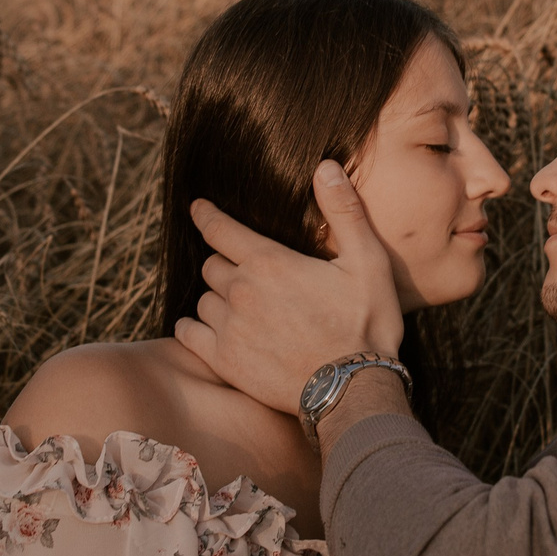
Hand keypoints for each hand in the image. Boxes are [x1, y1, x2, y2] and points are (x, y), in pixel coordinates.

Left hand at [174, 160, 403, 413]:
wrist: (354, 389)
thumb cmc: (367, 322)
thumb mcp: (367, 261)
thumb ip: (344, 211)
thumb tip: (325, 166)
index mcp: (269, 262)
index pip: (220, 228)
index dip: (206, 215)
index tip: (197, 208)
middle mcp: (241, 291)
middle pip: (211, 265)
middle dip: (224, 262)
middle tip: (243, 270)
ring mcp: (229, 327)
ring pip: (204, 298)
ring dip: (216, 297)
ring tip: (238, 304)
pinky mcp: (224, 361)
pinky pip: (189, 334)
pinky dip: (193, 327)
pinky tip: (204, 328)